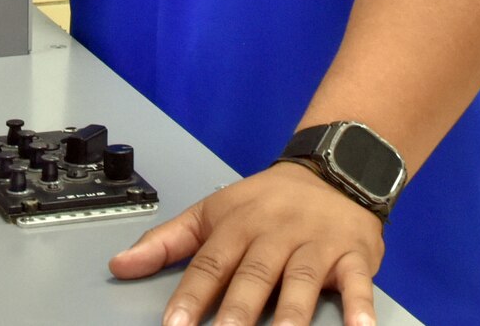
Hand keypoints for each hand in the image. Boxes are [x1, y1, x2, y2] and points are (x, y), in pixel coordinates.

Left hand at [110, 162, 382, 325]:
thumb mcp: (214, 211)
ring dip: (290, 314)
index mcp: (237, 225)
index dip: (190, 297)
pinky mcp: (352, 255)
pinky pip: (358, 281)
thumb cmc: (268, 201)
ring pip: (299, 281)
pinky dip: (360, 305)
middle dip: (236, 312)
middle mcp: (275, 235)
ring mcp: (315, 245)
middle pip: (253, 276)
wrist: (334, 169)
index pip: (209, 264)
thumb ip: (167, 241)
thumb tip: (119, 265)